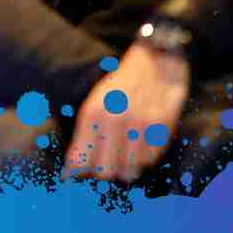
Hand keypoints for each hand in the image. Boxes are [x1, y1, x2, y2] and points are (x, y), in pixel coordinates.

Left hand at [63, 42, 188, 182]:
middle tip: (104, 160)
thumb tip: (70, 171)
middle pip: (105, 171)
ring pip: (129, 171)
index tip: (79, 171)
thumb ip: (83, 137)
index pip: (81, 160)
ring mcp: (141, 126)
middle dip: (103, 170)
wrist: (156, 61)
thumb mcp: (94, 102)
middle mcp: (116, 120)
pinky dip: (144, 157)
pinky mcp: (162, 129)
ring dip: (125, 166)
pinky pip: (150, 160)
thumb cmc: (120, 84)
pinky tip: (140, 142)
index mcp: (94, 112)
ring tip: (124, 150)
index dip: (79, 170)